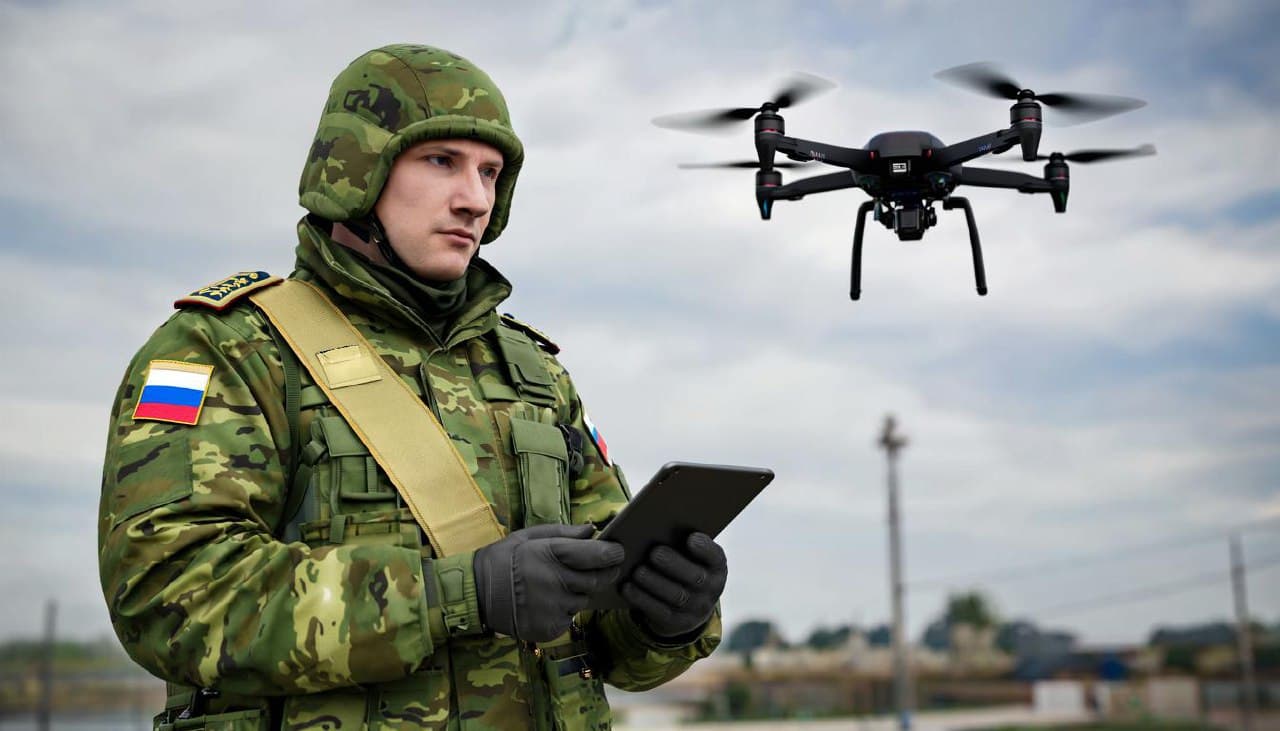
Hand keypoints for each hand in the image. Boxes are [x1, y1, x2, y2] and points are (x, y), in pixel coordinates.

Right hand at [474, 524, 624, 642]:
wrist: (476, 594)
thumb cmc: (504, 559)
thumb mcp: (529, 536)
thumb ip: (563, 532)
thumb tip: (592, 530)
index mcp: (551, 554)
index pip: (598, 555)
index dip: (613, 554)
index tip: (618, 551)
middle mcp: (555, 582)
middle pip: (598, 580)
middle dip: (605, 573)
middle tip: (601, 568)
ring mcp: (553, 607)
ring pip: (584, 600)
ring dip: (580, 592)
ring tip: (560, 585)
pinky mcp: (550, 627)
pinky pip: (569, 618)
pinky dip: (565, 610)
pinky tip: (548, 602)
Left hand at [621, 532, 726, 639]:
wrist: (689, 607)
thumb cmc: (684, 567)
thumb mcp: (691, 557)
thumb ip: (680, 542)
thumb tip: (656, 523)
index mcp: (716, 567)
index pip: (716, 557)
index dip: (705, 549)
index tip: (690, 538)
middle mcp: (711, 590)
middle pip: (695, 577)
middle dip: (674, 564)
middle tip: (654, 552)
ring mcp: (696, 609)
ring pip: (676, 596)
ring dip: (654, 582)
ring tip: (637, 570)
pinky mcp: (677, 623)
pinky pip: (659, 612)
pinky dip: (642, 598)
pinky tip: (627, 587)